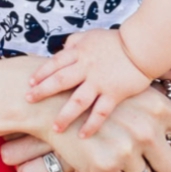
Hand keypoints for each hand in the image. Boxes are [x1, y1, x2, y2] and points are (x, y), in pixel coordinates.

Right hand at [9, 83, 170, 171]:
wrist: (55, 101)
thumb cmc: (97, 88)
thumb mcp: (131, 83)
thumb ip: (162, 80)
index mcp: (159, 108)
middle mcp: (146, 130)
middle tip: (158, 166)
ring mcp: (126, 150)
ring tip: (123, 160)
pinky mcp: (105, 167)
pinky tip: (105, 164)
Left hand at [28, 30, 152, 133]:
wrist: (142, 46)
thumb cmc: (116, 41)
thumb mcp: (91, 35)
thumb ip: (75, 42)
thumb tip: (62, 49)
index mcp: (80, 52)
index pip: (55, 62)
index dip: (41, 72)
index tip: (29, 83)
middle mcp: (87, 67)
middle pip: (60, 81)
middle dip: (42, 91)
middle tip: (28, 101)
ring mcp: (100, 82)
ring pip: (78, 101)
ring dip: (65, 115)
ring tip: (54, 128)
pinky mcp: (114, 93)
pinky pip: (100, 112)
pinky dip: (91, 125)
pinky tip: (82, 136)